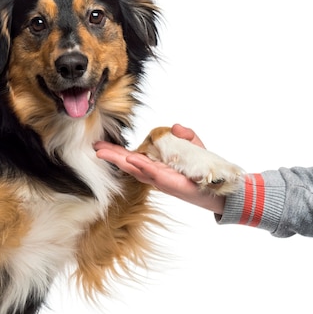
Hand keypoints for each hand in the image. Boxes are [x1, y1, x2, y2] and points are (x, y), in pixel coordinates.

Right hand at [94, 124, 225, 214]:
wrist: (218, 187)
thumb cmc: (202, 169)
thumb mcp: (194, 146)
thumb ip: (185, 134)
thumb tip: (176, 127)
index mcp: (155, 164)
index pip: (132, 157)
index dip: (116, 151)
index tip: (100, 145)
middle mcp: (153, 173)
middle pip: (127, 164)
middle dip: (110, 156)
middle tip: (94, 149)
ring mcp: (159, 179)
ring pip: (135, 169)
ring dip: (120, 160)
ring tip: (103, 153)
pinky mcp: (169, 183)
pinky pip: (153, 173)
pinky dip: (142, 165)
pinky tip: (131, 159)